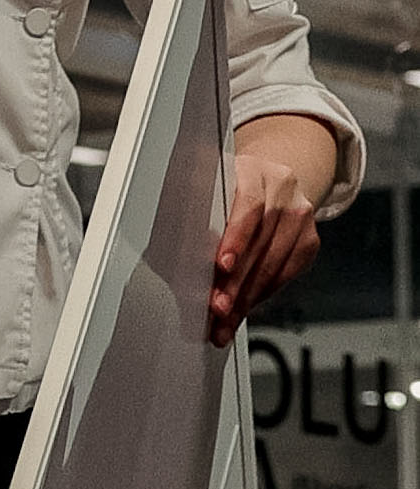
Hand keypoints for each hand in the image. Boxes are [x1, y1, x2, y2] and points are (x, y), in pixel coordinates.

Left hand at [211, 113, 336, 341]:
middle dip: (237, 281)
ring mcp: (301, 215)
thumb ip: (203, 203)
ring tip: (226, 318)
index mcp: (254, 170)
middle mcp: (283, 190)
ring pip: (274, 264)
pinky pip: (285, 274)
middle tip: (217, 307)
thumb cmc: (229, 182)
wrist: (269, 176)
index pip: (249, 206)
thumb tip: (178, 245)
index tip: (222, 265)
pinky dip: (261, 293)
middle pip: (261, 243)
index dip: (236, 238)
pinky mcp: (310, 240)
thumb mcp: (213, 180)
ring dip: (247, 296)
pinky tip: (245, 306)